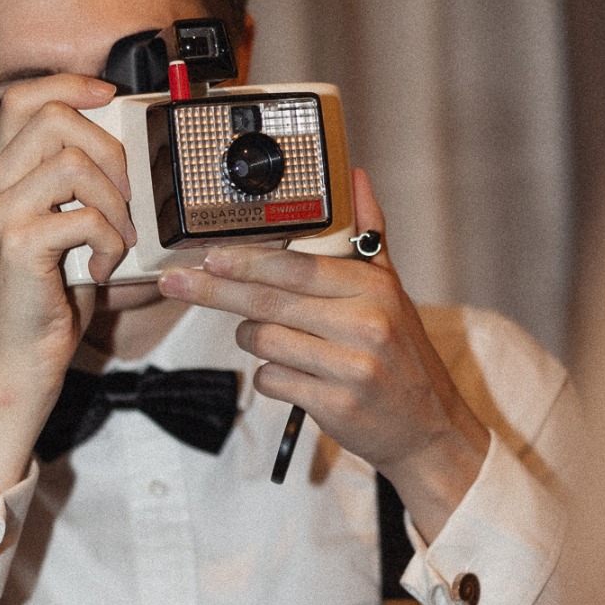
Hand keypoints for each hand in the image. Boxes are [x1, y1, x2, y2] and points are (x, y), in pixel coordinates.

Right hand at [0, 75, 136, 488]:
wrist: (22, 361)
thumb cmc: (49, 300)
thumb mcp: (63, 231)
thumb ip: (78, 190)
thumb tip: (128, 151)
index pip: (23, 99)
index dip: (70, 85)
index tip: (110, 97)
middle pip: (54, 119)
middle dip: (109, 150)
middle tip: (127, 196)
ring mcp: (0, 214)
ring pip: (74, 165)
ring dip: (115, 204)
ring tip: (117, 240)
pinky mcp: (20, 245)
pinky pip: (84, 216)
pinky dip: (108, 242)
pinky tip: (102, 268)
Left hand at [157, 170, 489, 540]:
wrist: (429, 427)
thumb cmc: (401, 355)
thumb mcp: (392, 291)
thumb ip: (368, 235)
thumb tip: (355, 176)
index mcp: (373, 287)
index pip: (297, 267)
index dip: (247, 260)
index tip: (208, 254)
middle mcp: (364, 323)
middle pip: (269, 301)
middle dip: (215, 290)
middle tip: (176, 283)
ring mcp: (350, 367)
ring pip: (264, 341)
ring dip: (250, 338)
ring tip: (266, 337)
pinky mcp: (335, 405)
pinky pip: (272, 380)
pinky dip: (268, 376)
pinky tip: (289, 374)